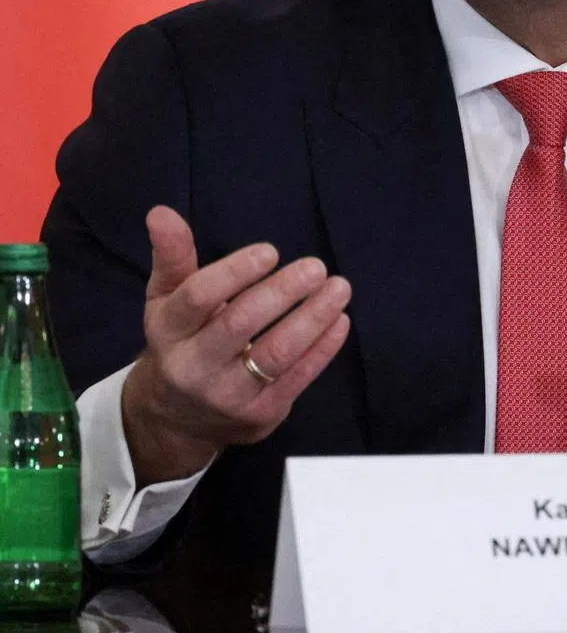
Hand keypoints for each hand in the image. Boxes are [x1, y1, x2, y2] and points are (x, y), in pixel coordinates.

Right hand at [121, 206, 351, 486]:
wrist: (176, 421)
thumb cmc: (181, 341)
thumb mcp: (167, 300)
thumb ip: (172, 256)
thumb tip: (161, 211)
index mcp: (169, 331)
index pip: (198, 297)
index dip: (234, 272)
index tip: (270, 251)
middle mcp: (194, 366)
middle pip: (239, 325)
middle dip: (281, 293)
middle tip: (316, 267)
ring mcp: (228, 396)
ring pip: (275, 355)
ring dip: (312, 318)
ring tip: (339, 287)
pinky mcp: (260, 414)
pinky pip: (297, 379)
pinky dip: (323, 349)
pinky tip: (340, 320)